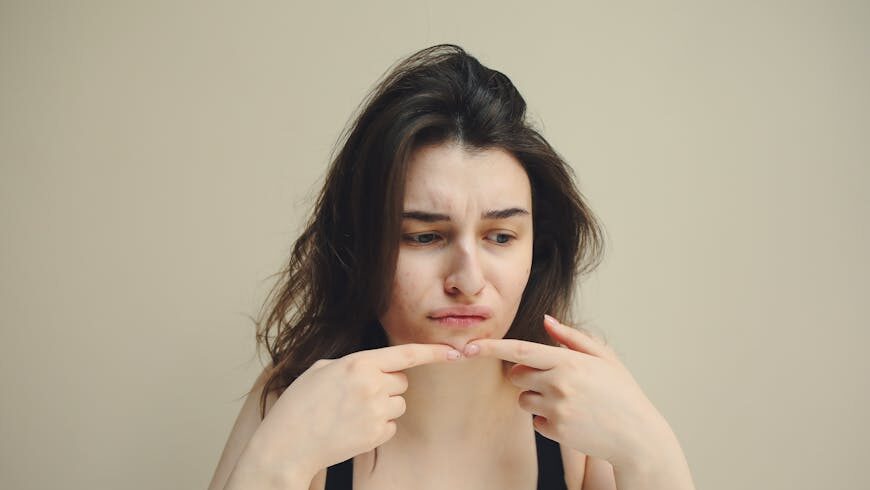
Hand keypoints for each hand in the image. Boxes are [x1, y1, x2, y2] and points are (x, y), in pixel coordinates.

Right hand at [247, 343, 461, 479]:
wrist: (287, 445)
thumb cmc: (300, 405)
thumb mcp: (322, 370)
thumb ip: (354, 364)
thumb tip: (376, 367)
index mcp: (358, 363)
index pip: (406, 354)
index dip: (433, 352)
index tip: (454, 352)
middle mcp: (372, 385)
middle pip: (402, 381)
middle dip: (387, 385)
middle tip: (358, 395)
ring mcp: (376, 411)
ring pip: (399, 404)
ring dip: (383, 407)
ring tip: (352, 413)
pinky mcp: (377, 434)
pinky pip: (391, 425)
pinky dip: (378, 427)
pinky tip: (353, 428)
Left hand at [463, 315, 667, 466]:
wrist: (637, 436)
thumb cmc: (622, 393)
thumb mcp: (603, 358)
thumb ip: (572, 338)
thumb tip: (546, 320)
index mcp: (568, 361)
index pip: (520, 350)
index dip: (491, 347)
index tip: (468, 346)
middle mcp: (559, 383)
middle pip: (516, 375)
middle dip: (526, 376)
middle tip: (552, 380)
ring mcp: (556, 409)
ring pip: (523, 399)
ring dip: (536, 398)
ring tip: (568, 401)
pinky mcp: (556, 430)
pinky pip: (535, 421)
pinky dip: (547, 420)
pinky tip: (572, 419)